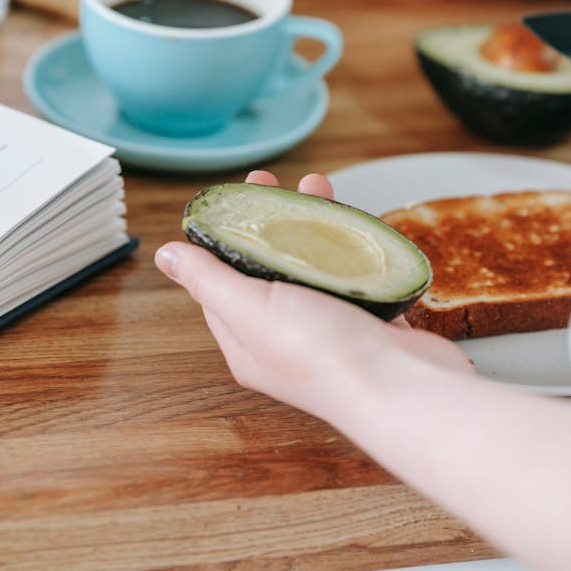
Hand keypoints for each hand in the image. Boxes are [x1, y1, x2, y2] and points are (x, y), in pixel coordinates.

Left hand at [155, 170, 471, 419]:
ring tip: (317, 184)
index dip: (220, 238)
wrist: (407, 389)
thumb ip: (207, 279)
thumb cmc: (321, 354)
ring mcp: (330, 331)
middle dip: (267, 221)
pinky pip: (353, 275)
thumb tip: (164, 255)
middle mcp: (284, 338)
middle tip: (270, 181)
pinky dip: (349, 246)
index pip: (219, 283)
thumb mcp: (248, 307)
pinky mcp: (371, 322)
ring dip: (310, 224)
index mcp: (246, 341)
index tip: (231, 198)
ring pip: (312, 266)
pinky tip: (352, 221)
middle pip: (267, 267)